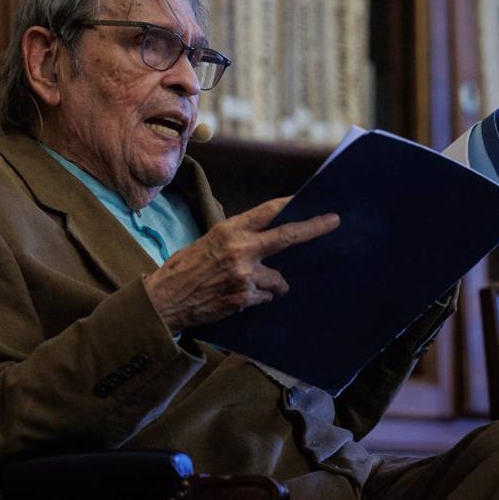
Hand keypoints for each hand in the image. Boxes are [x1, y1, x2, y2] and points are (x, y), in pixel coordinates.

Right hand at [143, 196, 338, 332]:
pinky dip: (256, 298)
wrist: (165, 299)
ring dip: (269, 284)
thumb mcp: (207, 242)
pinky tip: (235, 297)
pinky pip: (265, 297)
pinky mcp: (245, 297)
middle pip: (287, 236)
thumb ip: (236, 239)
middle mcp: (240, 249)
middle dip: (313, 228)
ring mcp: (245, 274)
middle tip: (333, 222)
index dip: (290, 205)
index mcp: (229, 230)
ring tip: (243, 286)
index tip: (307, 200)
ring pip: (277, 279)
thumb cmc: (183, 270)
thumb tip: (262, 239)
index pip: (268, 212)